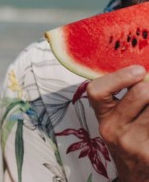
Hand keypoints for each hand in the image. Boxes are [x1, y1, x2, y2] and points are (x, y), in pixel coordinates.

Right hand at [86, 65, 148, 181]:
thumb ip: (126, 94)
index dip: (119, 77)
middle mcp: (113, 129)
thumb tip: (144, 70)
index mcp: (103, 115)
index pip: (97, 91)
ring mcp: (132, 143)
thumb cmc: (131, 137)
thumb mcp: (119, 117)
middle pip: (141, 92)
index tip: (139, 70)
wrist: (137, 172)